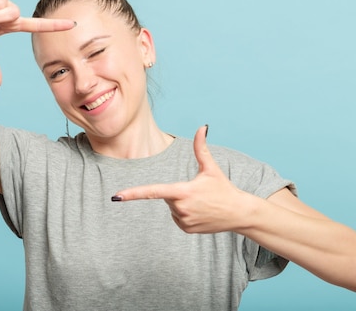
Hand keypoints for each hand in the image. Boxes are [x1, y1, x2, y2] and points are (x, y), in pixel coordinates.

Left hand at [112, 126, 252, 233]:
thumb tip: (202, 127)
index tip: (116, 197)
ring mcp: (183, 220)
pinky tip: (201, 213)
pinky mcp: (186, 229)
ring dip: (182, 204)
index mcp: (182, 191)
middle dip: (177, 192)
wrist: (239, 213)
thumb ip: (201, 148)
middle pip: (166, 196)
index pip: (152, 191)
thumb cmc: (224, 188)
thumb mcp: (211, 168)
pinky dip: (185, 214)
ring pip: (172, 208)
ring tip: (202, 203)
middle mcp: (180, 208)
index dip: (132, 193)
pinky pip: (178, 218)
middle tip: (198, 192)